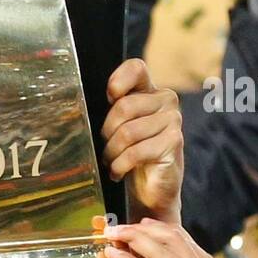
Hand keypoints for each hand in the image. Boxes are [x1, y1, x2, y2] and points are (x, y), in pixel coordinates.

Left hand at [101, 58, 182, 221]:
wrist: (151, 189)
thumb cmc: (132, 153)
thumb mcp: (119, 125)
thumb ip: (113, 107)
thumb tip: (83, 99)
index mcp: (150, 90)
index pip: (136, 68)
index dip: (118, 80)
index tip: (108, 98)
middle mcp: (166, 100)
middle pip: (124, 106)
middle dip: (107, 132)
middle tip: (106, 147)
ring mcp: (173, 120)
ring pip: (128, 132)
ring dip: (112, 152)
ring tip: (111, 161)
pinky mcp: (174, 142)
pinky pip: (136, 151)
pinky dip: (120, 165)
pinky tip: (118, 171)